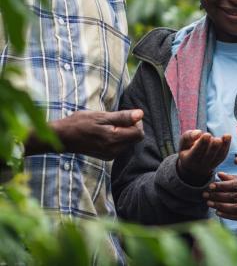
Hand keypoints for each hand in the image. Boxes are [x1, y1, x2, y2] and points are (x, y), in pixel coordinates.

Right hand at [26, 109, 143, 159]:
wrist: (62, 137)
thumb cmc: (80, 123)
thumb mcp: (102, 116)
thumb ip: (123, 117)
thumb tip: (141, 114)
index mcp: (114, 140)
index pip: (139, 133)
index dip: (136, 122)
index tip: (126, 116)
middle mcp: (114, 151)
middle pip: (135, 138)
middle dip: (130, 127)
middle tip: (114, 119)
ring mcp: (110, 155)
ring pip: (128, 142)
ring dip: (123, 132)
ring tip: (107, 125)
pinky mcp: (106, 156)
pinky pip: (120, 146)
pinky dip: (117, 137)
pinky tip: (105, 132)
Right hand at [177, 130, 230, 185]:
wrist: (192, 165)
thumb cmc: (187, 148)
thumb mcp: (183, 142)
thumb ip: (188, 136)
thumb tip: (198, 133)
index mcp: (189, 160)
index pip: (196, 153)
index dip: (202, 144)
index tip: (207, 134)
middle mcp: (200, 165)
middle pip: (209, 156)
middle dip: (213, 147)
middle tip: (216, 139)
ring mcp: (210, 165)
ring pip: (217, 157)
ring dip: (223, 146)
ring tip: (226, 136)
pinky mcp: (217, 162)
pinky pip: (222, 155)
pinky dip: (226, 146)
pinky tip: (228, 137)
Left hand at [203, 172, 236, 221]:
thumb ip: (234, 178)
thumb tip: (219, 174)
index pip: (235, 185)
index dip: (222, 186)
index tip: (210, 186)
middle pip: (234, 197)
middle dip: (218, 196)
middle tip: (205, 195)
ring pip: (235, 208)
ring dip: (220, 206)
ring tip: (209, 204)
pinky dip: (228, 215)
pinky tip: (218, 212)